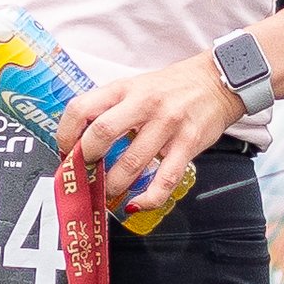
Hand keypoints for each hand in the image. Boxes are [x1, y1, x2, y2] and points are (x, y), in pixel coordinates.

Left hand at [55, 51, 243, 208]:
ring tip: (107, 193)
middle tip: (84, 175)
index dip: (66, 133)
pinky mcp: (188, 144)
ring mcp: (167, 124)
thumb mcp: (135, 86)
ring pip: (132, 163)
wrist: (218, 80)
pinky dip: (148, 198)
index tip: (64, 150)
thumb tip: (80, 140)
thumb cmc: (171, 87)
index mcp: (124, 88)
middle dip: (86, 161)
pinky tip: (137, 203)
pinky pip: (165, 179)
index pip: (82, 108)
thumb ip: (111, 108)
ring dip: (113, 186)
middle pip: (102, 135)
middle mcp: (144, 104)